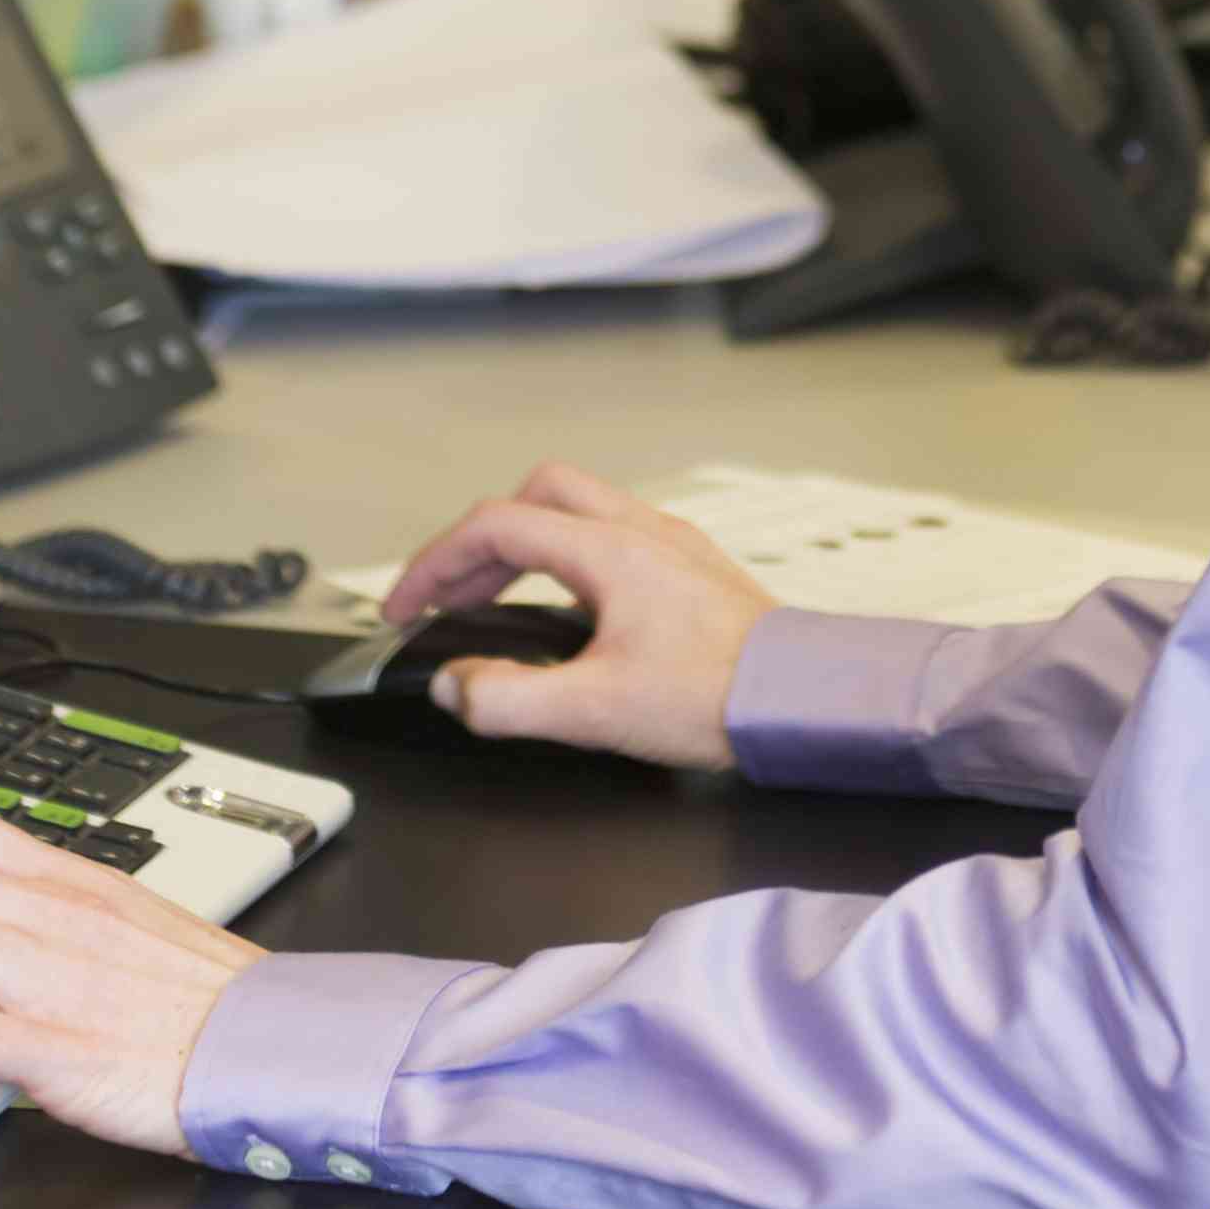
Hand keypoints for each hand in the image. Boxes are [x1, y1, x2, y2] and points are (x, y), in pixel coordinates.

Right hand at [380, 462, 776, 767]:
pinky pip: (612, 535)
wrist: (803, 702)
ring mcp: (671, 544)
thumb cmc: (717, 698)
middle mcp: (640, 532)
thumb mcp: (594, 711)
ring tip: (496, 600)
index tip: (406, 607)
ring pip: (578, 509)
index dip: (435, 564)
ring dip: (525, 544)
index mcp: (609, 552)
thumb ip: (509, 700)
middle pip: (536, 497)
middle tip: (448, 596)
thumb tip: (454, 687)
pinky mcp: (692, 568)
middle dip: (478, 542)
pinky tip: (570, 609)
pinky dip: (568, 557)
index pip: (497, 528)